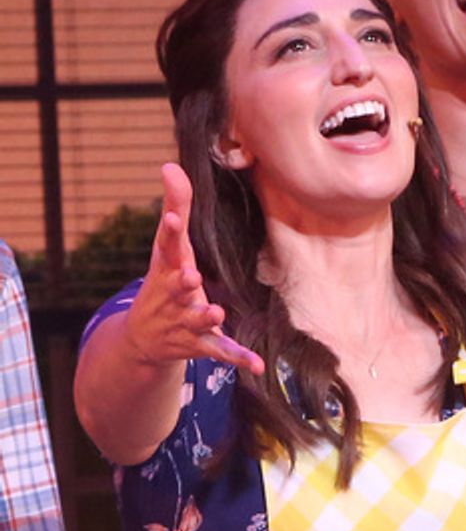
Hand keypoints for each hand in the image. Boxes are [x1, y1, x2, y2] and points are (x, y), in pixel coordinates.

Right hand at [125, 164, 263, 373]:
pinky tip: (257, 366)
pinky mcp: (199, 344)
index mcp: (166, 267)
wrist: (142, 339)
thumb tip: (170, 164)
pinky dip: (237, 359)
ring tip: (216, 313)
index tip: (174, 218)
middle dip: (181, 282)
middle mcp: (173, 295)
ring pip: (196, 320)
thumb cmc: (162, 281)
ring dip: (205, 317)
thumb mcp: (167, 247)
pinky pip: (220, 352)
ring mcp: (185, 321)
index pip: (166, 246)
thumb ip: (175, 206)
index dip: (170, 232)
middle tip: (189, 275)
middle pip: (177, 286)